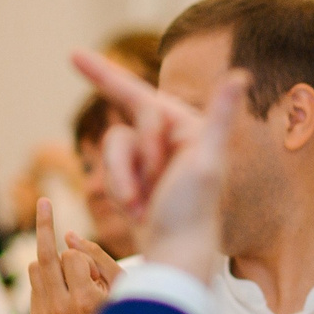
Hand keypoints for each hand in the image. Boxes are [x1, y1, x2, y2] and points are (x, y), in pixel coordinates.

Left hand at [26, 197, 119, 313]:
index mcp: (84, 300)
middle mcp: (60, 308)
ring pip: (35, 268)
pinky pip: (34, 284)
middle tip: (44, 201)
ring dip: (52, 264)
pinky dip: (48, 280)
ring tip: (73, 280)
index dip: (85, 258)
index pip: (70, 256)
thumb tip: (67, 235)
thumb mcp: (121, 284)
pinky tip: (66, 293)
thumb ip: (95, 255)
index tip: (96, 273)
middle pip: (45, 256)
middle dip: (46, 226)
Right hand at [68, 51, 244, 283]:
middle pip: (125, 128)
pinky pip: (110, 170)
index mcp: (188, 127)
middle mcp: (171, 138)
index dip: (104, 74)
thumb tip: (240, 74)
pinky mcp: (137, 177)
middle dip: (130, 162)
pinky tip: (136, 210)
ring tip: (138, 206)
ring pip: (113, 150)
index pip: (140, 94)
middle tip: (153, 186)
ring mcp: (152, 159)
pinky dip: (117, 189)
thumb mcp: (205, 163)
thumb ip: (220, 116)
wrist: (175, 259)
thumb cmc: (193, 214)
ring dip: (121, 180)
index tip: (73, 55)